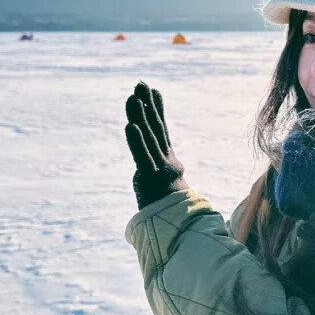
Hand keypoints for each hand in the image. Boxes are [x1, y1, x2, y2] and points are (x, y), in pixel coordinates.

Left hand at [124, 82, 187, 208]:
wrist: (183, 230)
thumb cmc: (175, 216)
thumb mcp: (169, 195)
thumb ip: (165, 183)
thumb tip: (165, 178)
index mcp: (169, 164)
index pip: (162, 132)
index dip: (158, 110)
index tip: (154, 91)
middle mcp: (166, 162)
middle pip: (155, 128)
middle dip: (148, 105)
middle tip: (141, 84)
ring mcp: (159, 170)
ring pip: (148, 138)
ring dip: (140, 116)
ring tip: (133, 96)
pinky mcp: (151, 180)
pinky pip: (142, 157)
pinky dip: (136, 141)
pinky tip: (131, 124)